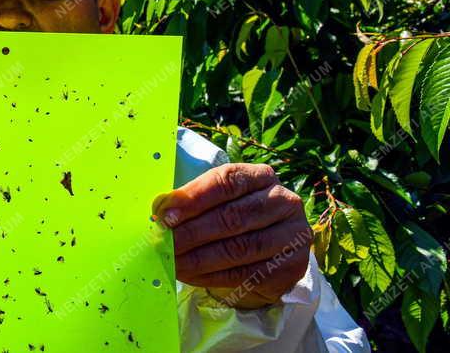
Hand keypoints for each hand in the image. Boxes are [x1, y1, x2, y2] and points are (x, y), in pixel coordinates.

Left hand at [153, 163, 312, 308]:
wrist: (268, 252)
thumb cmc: (232, 216)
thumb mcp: (215, 200)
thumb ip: (191, 201)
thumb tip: (160, 209)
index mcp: (261, 176)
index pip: (226, 181)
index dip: (193, 197)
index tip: (165, 214)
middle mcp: (283, 201)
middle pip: (232, 216)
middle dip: (192, 231)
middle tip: (164, 242)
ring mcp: (292, 235)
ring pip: (239, 248)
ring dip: (198, 258)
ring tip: (172, 261)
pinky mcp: (291, 267)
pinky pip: (245, 273)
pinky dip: (211, 276)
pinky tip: (189, 275)